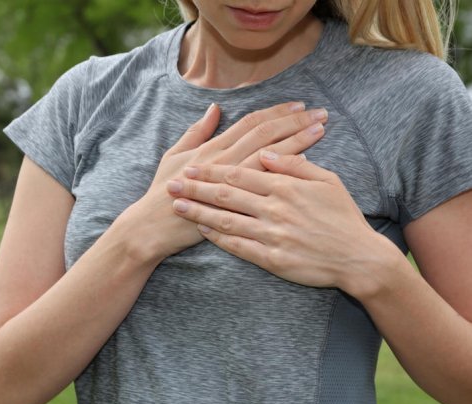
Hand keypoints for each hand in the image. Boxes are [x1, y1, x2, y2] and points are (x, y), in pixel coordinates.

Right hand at [118, 102, 328, 262]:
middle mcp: (224, 160)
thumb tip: (214, 110)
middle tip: (320, 113)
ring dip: (298, 141)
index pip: (251, 123)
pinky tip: (306, 162)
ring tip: (320, 130)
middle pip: (266, 134)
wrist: (154, 226)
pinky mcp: (234, 202)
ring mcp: (230, 182)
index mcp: (212, 147)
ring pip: (271, 155)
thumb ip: (196, 132)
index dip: (276, 113)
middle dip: (295, 122)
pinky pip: (266, 183)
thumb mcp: (174, 156)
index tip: (299, 106)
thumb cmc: (161, 193)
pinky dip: (286, 170)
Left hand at [166, 150, 385, 292]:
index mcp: (286, 187)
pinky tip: (202, 231)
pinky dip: (218, 238)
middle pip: (226, 195)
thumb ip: (295, 165)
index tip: (192, 167)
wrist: (358, 258)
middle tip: (173, 185)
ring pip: (227, 220)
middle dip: (196, 189)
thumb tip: (268, 152)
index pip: (241, 174)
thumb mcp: (327, 181)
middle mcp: (275, 209)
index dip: (212, 170)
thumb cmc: (343, 216)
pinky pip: (238, 246)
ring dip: (199, 213)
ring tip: (178, 206)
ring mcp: (272, 235)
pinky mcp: (272, 258)